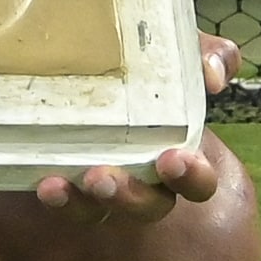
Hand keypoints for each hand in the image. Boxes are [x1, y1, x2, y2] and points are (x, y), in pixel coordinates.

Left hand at [33, 35, 241, 216]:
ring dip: (86, 202)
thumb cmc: (139, 59)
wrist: (74, 54)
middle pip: (150, 206)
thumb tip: (214, 75)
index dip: (191, 176)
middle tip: (104, 178)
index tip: (172, 159)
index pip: (198, 181)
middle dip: (131, 196)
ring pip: (100, 211)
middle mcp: (143, 177)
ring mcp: (100, 185)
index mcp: (177, 150)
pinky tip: (47, 184)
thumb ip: (202, 53)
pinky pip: (63, 203)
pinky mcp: (65, 184)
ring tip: (63, 184)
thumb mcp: (174, 48)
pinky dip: (58, 197)